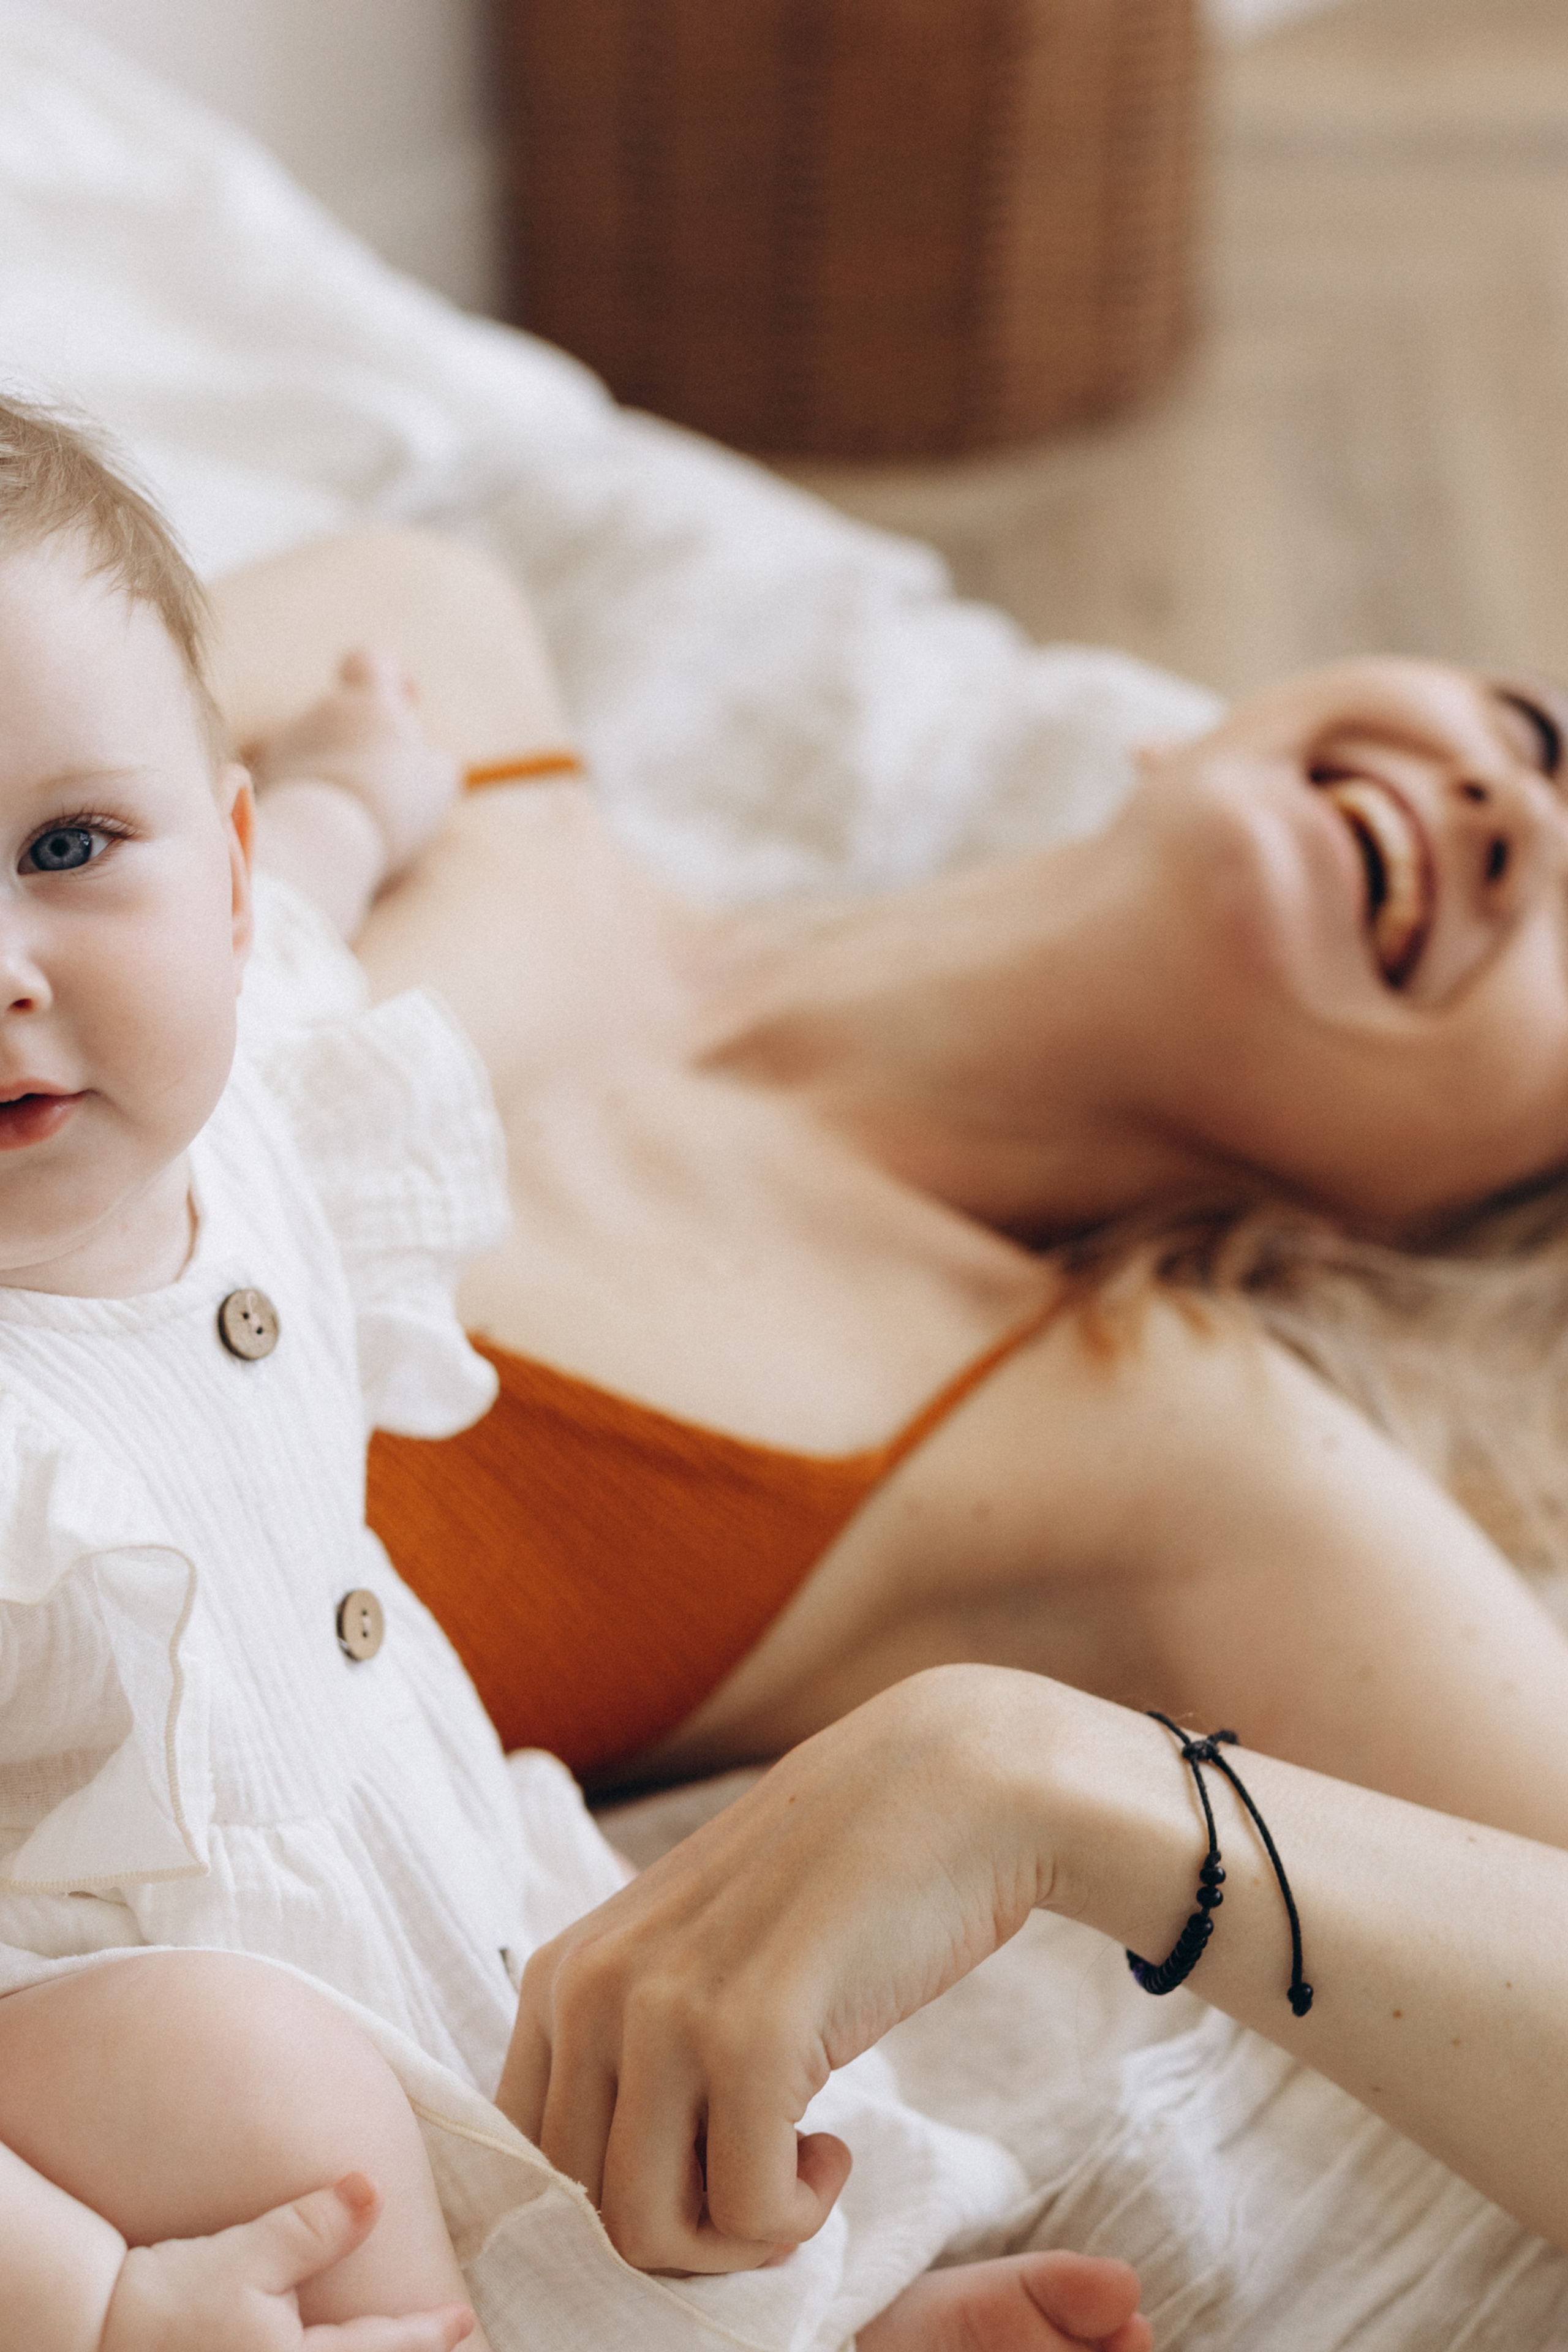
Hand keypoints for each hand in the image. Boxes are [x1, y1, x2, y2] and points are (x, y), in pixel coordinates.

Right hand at [100, 2173, 473, 2351]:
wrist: (96, 2335)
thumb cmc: (173, 2295)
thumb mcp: (249, 2254)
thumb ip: (315, 2225)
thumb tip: (371, 2188)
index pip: (382, 2350)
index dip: (428, 2334)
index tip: (463, 2320)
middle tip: (446, 2341)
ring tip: (396, 2347)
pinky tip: (333, 2351)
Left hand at [247, 650, 460, 875]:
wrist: (323, 839)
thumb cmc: (390, 806)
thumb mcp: (435, 788)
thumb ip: (436, 767)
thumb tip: (433, 763)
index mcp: (367, 700)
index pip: (368, 661)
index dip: (388, 674)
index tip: (406, 699)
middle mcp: (325, 710)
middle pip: (349, 712)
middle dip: (371, 742)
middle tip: (393, 787)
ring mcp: (294, 739)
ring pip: (327, 747)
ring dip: (346, 772)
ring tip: (364, 815)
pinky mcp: (271, 773)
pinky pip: (304, 774)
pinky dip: (321, 792)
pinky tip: (334, 824)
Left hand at [499, 1667, 1054, 2273]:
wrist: (950, 1785)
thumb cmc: (830, 1888)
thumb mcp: (693, 1960)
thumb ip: (631, 2054)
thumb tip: (609, 2213)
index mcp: (561, 1974)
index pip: (525, 2163)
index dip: (614, 2204)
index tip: (703, 2174)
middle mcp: (587, 1989)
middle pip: (582, 2213)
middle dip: (682, 2230)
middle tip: (764, 2177)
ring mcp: (663, 2011)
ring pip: (648, 2233)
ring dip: (737, 2237)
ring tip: (797, 2164)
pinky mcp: (749, 2038)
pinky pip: (748, 2215)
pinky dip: (798, 2214)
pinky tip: (834, 2145)